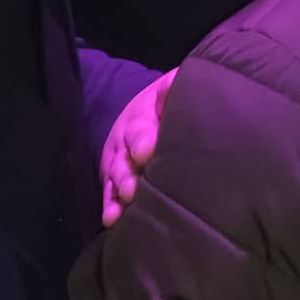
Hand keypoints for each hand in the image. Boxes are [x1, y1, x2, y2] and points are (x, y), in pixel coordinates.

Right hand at [100, 70, 174, 225]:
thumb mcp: (172, 86)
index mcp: (143, 116)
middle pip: (124, 158)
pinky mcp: (114, 181)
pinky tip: (112, 219)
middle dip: (129, 173)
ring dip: (120, 192)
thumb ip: (179, 85)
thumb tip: (190, 80)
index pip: (140, 128)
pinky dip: (110, 207)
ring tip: (127, 202)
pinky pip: (109, 194)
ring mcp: (119, 162)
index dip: (143, 140)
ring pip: (116, 178)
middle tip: (134, 187)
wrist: (144, 111)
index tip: (147, 152)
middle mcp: (126, 141)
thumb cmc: (168, 102)